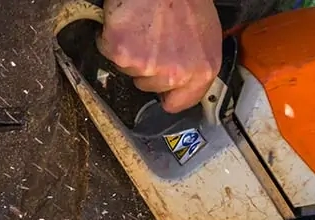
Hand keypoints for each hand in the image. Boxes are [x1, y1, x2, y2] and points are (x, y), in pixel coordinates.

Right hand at [99, 0, 222, 112]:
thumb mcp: (205, 34)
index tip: (159, 88)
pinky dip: (110, 37)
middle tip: (151, 37)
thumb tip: (183, 79)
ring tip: (141, 26)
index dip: (166, 93)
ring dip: (130, 51)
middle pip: (149, 87)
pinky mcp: (123, 53)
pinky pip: (108, 52)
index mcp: (202, 71)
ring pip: (129, 71)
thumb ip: (195, 63)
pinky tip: (125, 22)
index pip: (178, 103)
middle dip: (146, 66)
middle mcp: (176, 74)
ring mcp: (148, 66)